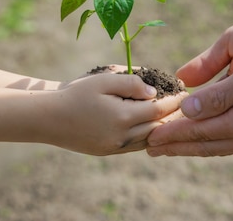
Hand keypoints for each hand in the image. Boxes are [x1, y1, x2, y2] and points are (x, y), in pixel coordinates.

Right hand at [47, 72, 186, 155]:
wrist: (48, 117)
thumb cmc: (75, 93)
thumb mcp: (104, 80)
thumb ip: (131, 83)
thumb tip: (154, 93)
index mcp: (122, 117)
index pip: (159, 110)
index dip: (174, 101)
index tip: (184, 92)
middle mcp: (121, 137)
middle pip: (157, 127)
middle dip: (173, 116)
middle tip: (185, 105)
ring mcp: (114, 147)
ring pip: (148, 139)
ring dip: (162, 128)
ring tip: (173, 116)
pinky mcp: (107, 152)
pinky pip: (135, 146)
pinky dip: (147, 136)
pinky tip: (151, 127)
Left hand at [147, 16, 232, 156]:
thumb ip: (222, 93)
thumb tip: (190, 110)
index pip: (200, 131)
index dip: (172, 134)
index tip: (149, 137)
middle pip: (207, 144)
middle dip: (177, 146)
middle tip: (150, 148)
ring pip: (220, 146)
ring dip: (193, 146)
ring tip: (172, 147)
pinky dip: (213, 141)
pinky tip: (206, 138)